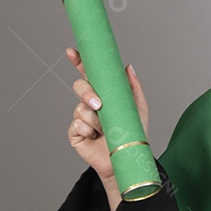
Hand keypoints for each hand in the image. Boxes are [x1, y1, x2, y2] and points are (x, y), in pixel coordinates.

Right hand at [65, 47, 149, 185]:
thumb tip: (128, 66)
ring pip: (80, 108)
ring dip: (95, 119)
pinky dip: (89, 130)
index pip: (88, 74)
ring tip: (106, 130)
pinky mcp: (75, 133)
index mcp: (104, 93)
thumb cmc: (132, 132)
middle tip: (98, 105)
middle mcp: (90, 103)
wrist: (126, 158)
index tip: (72, 52)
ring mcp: (81, 117)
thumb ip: (133, 87)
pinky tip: (96, 137)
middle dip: (86, 93)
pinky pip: (77, 125)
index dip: (79, 62)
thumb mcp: (138, 108)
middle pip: (79, 87)